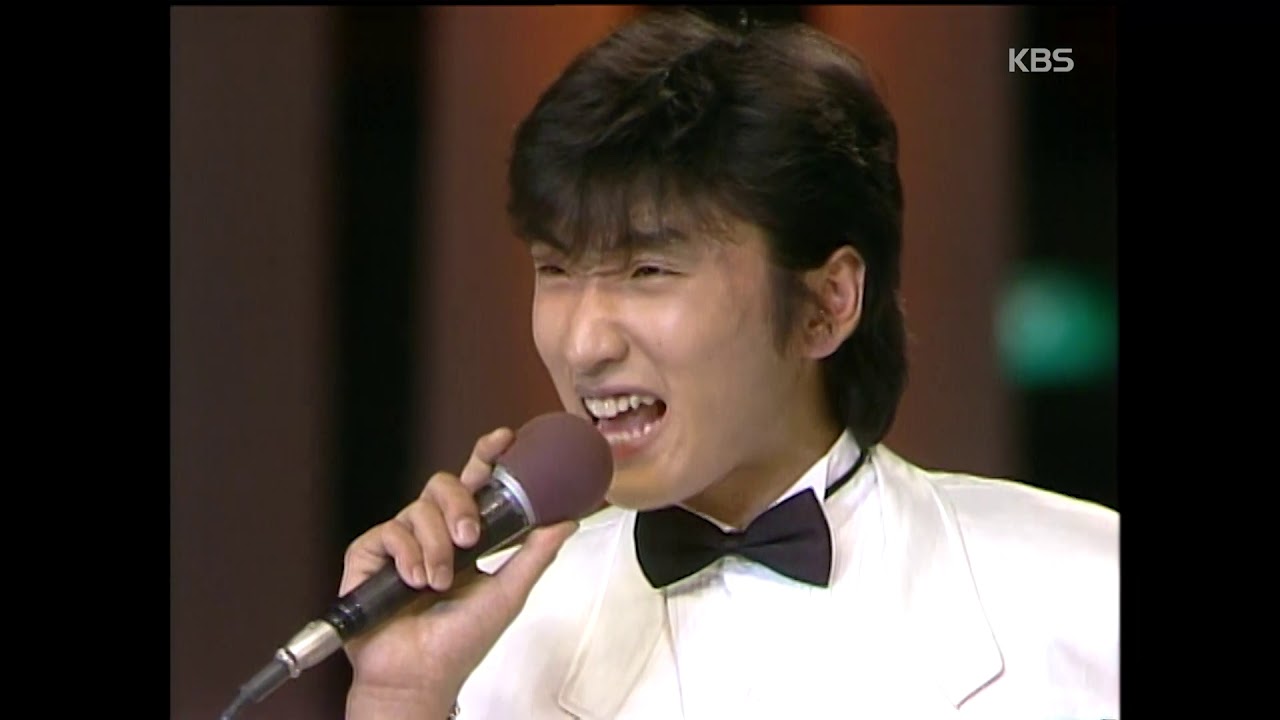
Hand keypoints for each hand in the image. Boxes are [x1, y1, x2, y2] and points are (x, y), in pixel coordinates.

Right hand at [339, 427, 577, 718]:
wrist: (419, 674)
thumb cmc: (460, 642)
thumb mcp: (507, 593)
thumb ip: (535, 555)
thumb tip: (568, 521)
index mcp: (464, 536)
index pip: (474, 485)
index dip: (486, 457)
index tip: (505, 438)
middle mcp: (431, 532)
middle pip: (443, 485)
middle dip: (460, 506)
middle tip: (470, 538)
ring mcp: (400, 542)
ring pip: (418, 508)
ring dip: (435, 547)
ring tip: (438, 583)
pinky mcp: (368, 554)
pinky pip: (389, 531)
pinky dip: (407, 556)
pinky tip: (413, 582)